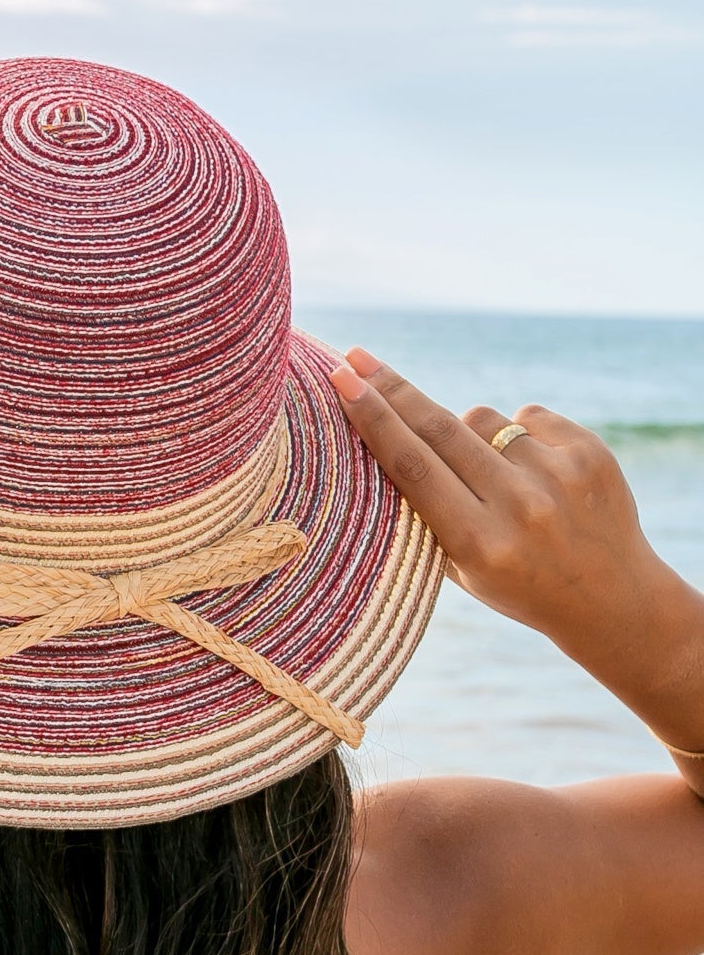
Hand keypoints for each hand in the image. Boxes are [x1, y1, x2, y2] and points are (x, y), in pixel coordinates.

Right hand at [329, 347, 668, 649]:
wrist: (611, 597)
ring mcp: (558, 477)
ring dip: (468, 432)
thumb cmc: (516, 581)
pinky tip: (533, 471)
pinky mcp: (589, 453)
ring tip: (491, 475)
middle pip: (438, 429)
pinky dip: (517, 434)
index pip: (412, 466)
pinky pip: (527, 415)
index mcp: (477, 544)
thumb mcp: (459, 566)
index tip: (343, 379)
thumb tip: (386, 429)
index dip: (373, 418)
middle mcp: (519, 508)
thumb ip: (426, 510)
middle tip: (357, 357)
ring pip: (482, 418)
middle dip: (391, 389)